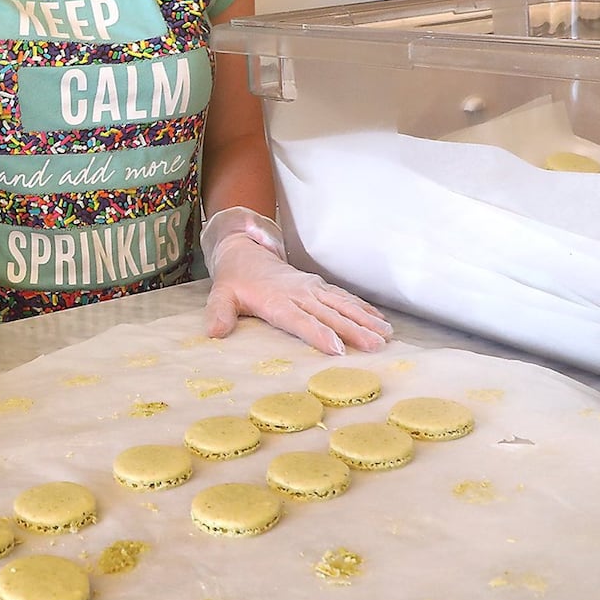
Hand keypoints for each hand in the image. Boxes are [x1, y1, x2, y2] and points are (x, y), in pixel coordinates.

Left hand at [200, 207, 391, 354]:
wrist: (245, 251)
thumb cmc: (234, 280)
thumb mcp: (220, 295)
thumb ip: (219, 313)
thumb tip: (213, 332)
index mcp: (276, 300)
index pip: (300, 320)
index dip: (318, 334)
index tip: (338, 348)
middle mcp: (298, 293)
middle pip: (329, 314)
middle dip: (354, 330)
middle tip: (376, 346)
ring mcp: (312, 288)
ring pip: (342, 304)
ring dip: (365, 319)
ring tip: (386, 334)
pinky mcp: (319, 286)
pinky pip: (344, 297)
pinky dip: (363, 308)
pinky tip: (380, 320)